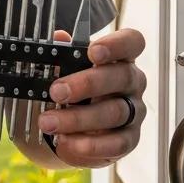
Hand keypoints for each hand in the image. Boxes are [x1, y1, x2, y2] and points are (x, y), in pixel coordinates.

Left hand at [36, 26, 146, 167]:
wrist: (75, 124)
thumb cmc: (75, 87)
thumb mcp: (66, 68)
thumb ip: (63, 53)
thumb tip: (58, 38)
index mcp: (120, 57)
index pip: (132, 42)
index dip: (117, 45)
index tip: (93, 52)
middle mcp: (133, 82)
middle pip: (120, 77)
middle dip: (86, 84)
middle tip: (56, 92)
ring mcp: (134, 111)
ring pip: (114, 112)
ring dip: (78, 118)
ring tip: (48, 122)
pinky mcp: (130, 139)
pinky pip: (115, 143)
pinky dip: (89, 145)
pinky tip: (65, 142)